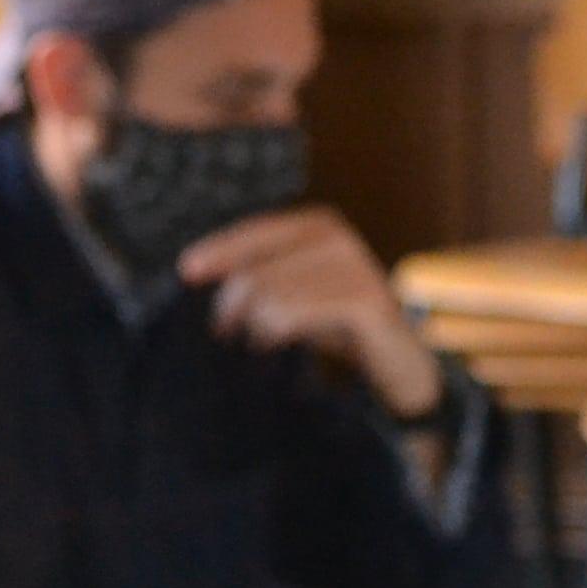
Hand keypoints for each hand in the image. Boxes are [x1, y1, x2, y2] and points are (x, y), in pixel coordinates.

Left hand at [176, 206, 442, 417]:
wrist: (400, 361)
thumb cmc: (339, 327)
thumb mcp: (296, 292)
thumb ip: (262, 278)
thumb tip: (198, 272)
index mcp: (318, 226)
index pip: (255, 232)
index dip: (219, 250)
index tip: (186, 270)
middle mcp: (336, 238)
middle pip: (257, 270)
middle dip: (231, 306)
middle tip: (226, 333)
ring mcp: (354, 266)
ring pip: (271, 295)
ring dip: (256, 327)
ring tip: (261, 343)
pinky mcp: (364, 301)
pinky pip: (296, 314)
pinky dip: (277, 332)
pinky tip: (275, 344)